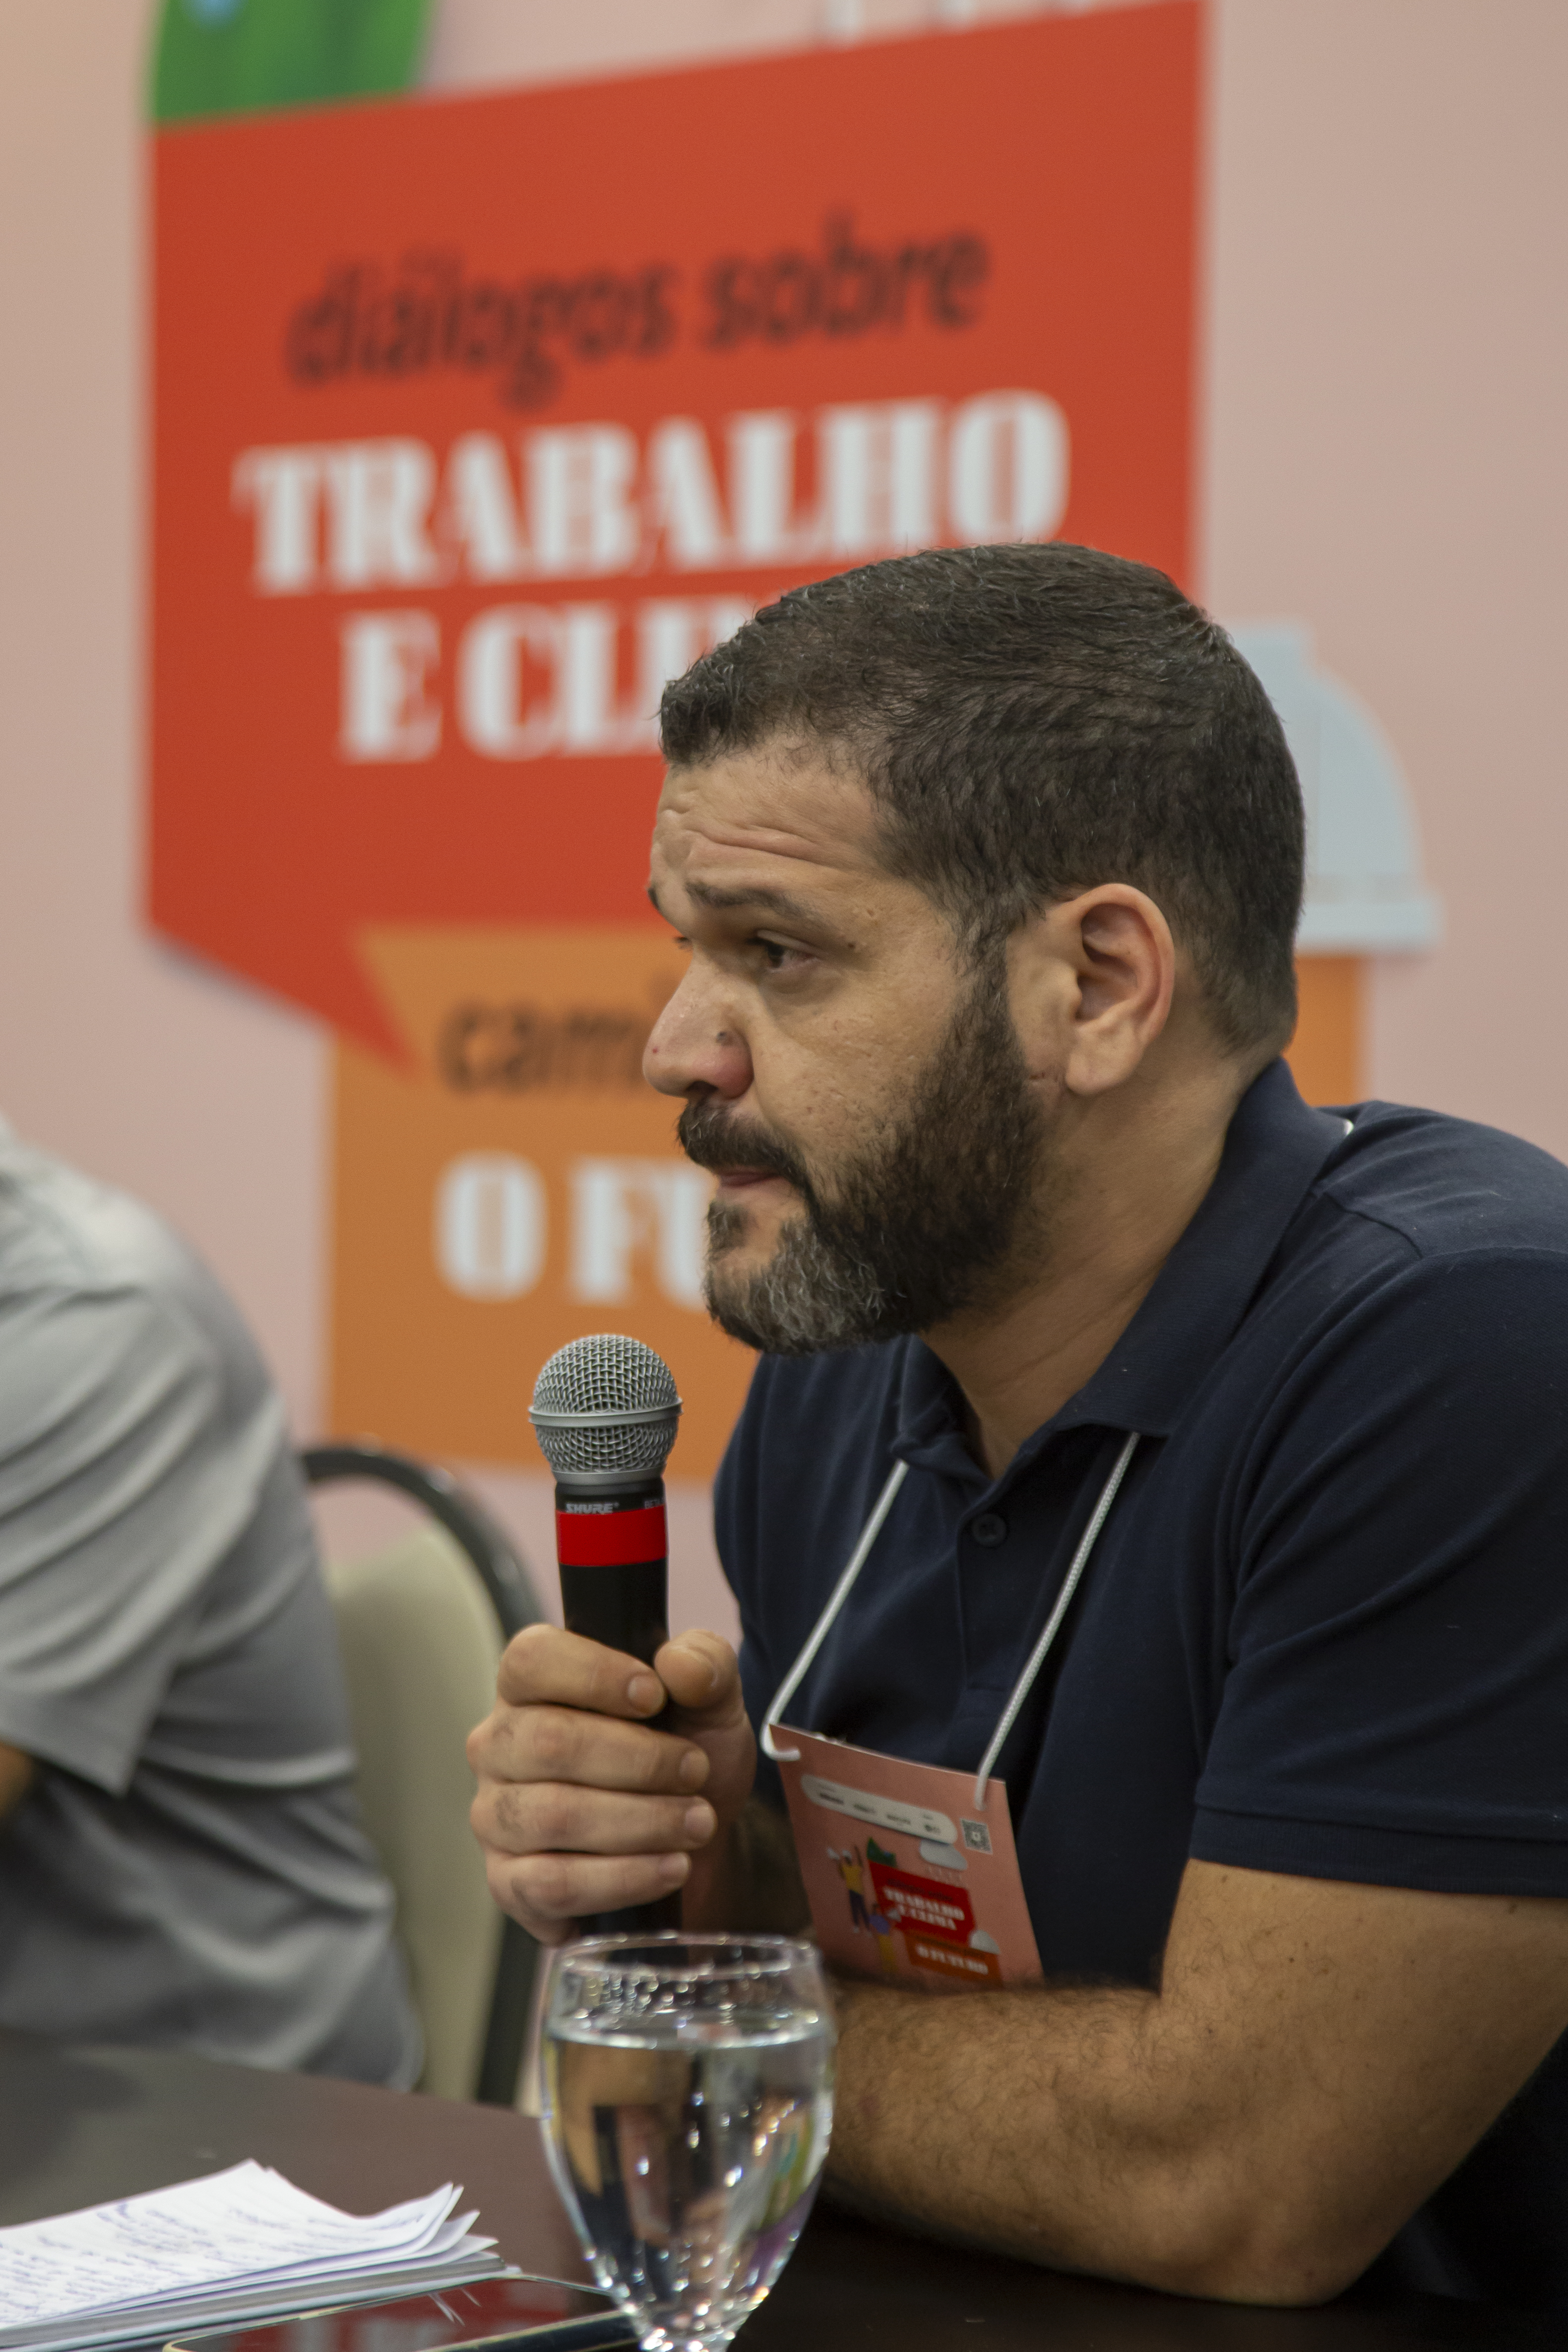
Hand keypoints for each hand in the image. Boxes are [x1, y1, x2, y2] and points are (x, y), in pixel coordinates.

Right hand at [467, 1624, 755, 1943]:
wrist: (693, 1844)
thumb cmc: (683, 1758)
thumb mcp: (710, 1703)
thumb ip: (704, 1665)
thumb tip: (678, 1664)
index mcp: (531, 1685)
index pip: (531, 1661)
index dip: (594, 1675)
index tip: (655, 1696)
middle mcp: (498, 1746)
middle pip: (548, 1741)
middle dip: (639, 1760)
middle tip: (695, 1770)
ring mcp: (496, 1816)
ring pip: (554, 1816)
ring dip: (641, 1821)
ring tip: (696, 1823)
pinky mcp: (509, 1883)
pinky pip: (553, 1883)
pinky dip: (624, 1877)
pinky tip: (670, 1867)